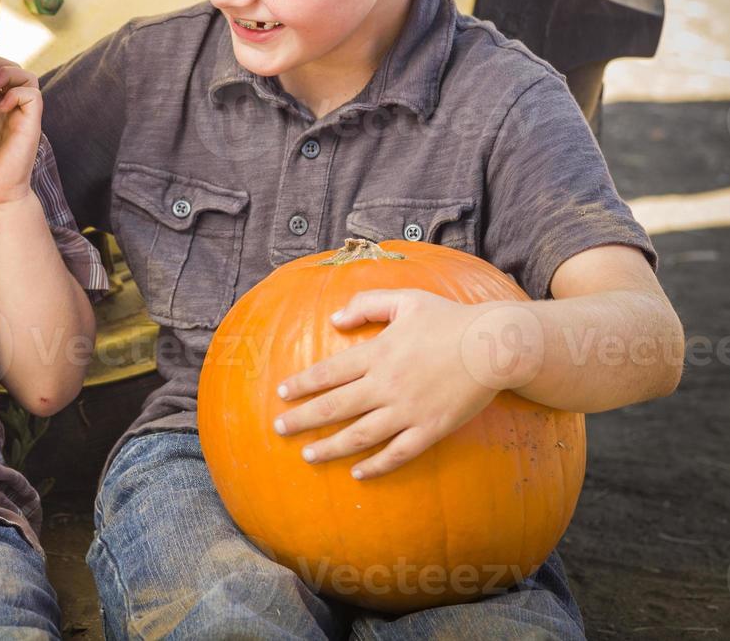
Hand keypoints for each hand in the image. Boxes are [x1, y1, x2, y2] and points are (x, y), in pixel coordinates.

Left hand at [270, 290, 538, 479]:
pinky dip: (376, 466)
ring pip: (360, 435)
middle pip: (335, 406)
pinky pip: (398, 453)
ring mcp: (408, 410)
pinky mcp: (430, 429)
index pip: (328, 373)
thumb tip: (333, 318)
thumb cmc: (449, 319)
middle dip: (303, 420)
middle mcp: (387, 385)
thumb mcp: (405, 300)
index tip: (281, 394)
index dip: (302, 385)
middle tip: (279, 429)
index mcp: (377, 353)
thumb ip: (367, 304)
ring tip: (308, 456)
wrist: (495, 346)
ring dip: (330, 447)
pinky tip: (357, 473)